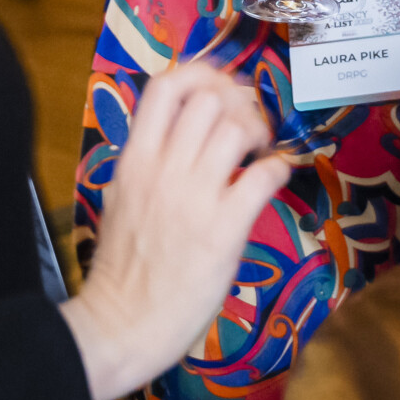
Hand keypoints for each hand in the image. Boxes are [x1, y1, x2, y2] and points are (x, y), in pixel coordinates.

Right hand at [61, 63, 288, 399]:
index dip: (201, 73)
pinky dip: (278, 169)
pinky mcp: (223, 229)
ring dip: (260, 130)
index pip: (165, 87)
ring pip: (236, 128)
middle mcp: (162, 170)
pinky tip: (276, 177)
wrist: (121, 325)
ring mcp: (193, 198)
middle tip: (248, 122)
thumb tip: (184, 136)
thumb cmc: (123, 268)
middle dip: (239, 99)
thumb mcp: (122, 199)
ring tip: (260, 150)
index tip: (221, 87)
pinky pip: (262, 177)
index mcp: (134, 160)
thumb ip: (149, 163)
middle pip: (209, 98)